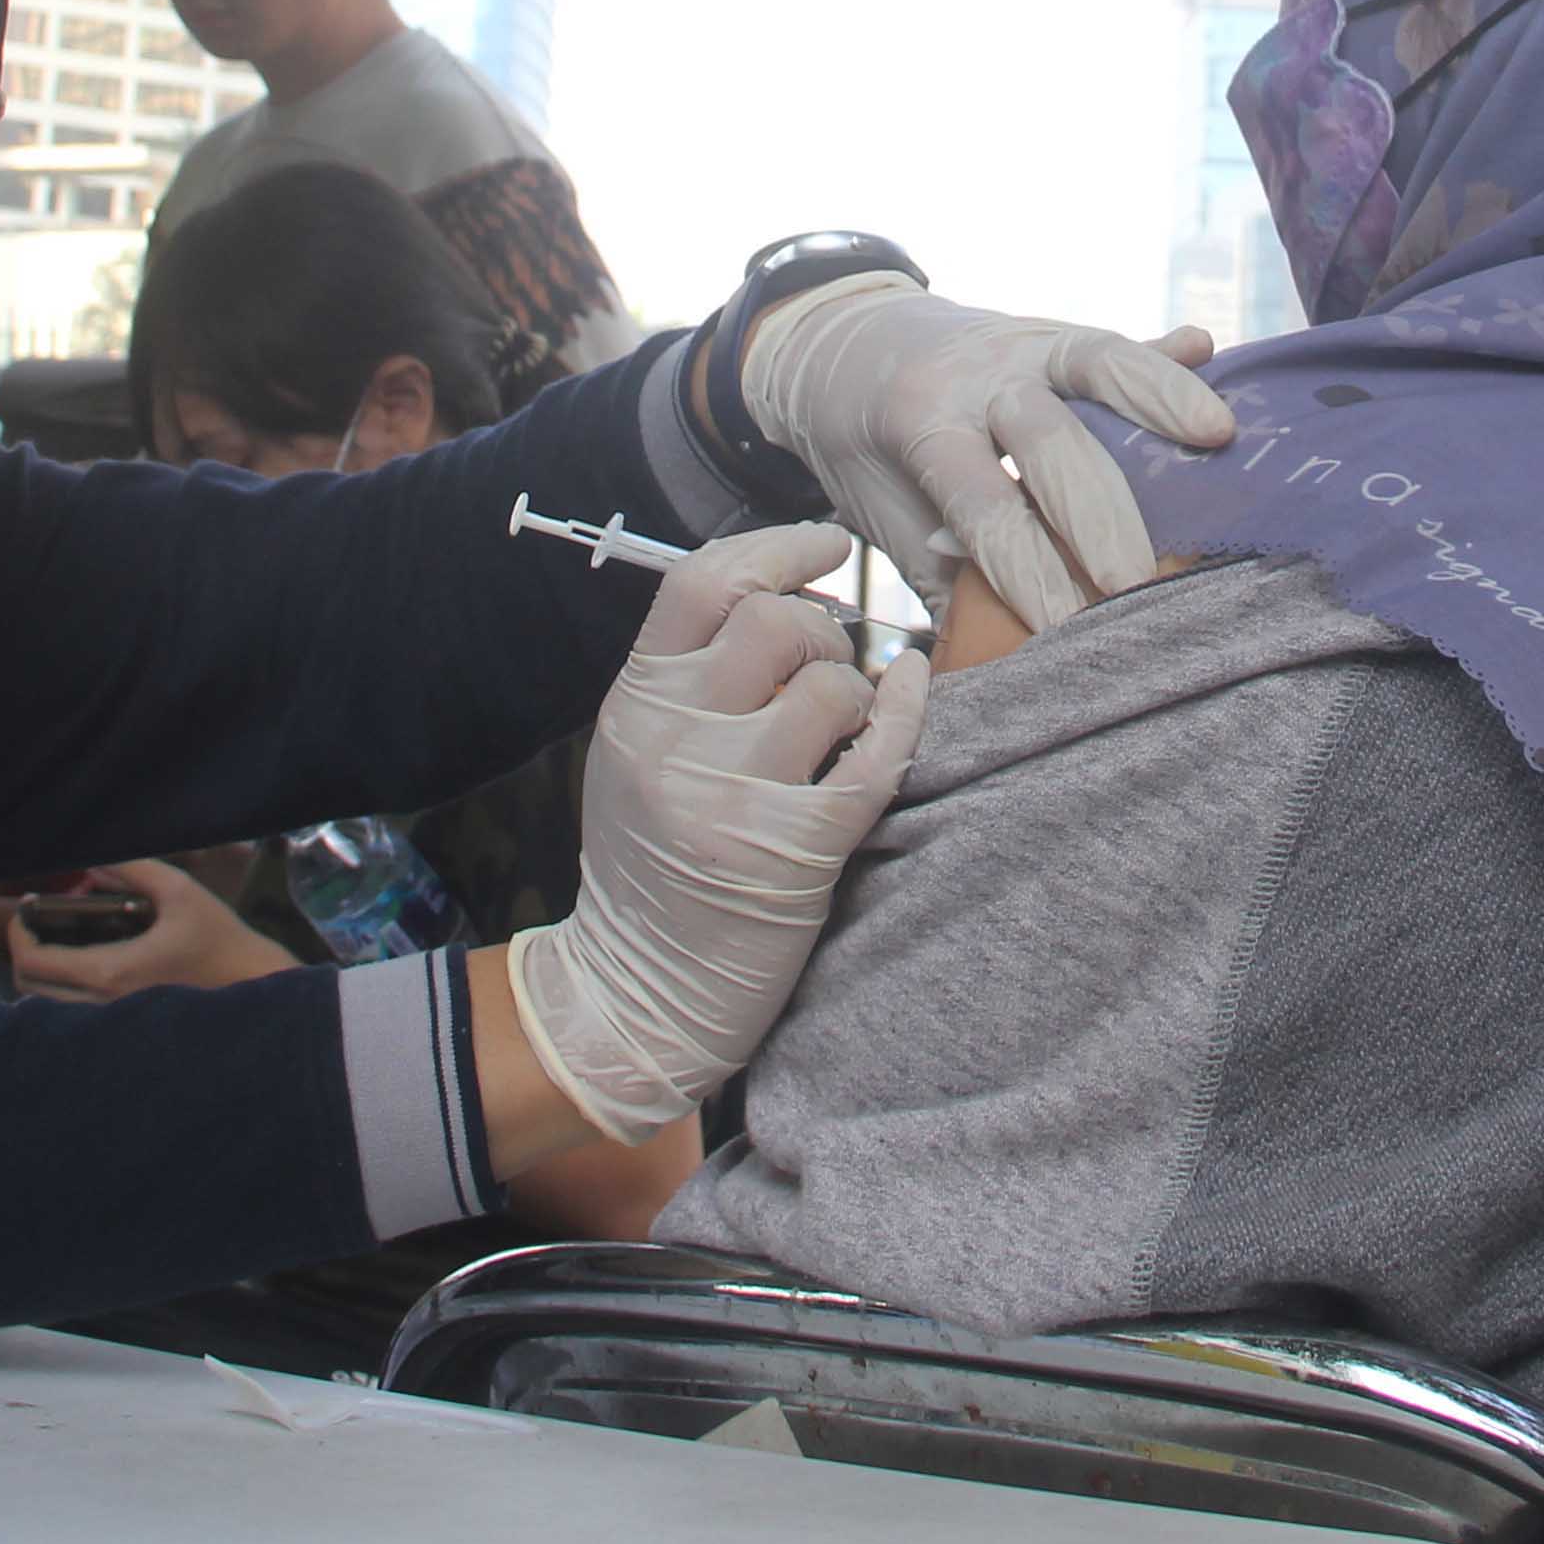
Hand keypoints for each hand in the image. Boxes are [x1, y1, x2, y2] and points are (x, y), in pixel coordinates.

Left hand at [0, 862, 296, 1000]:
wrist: (255, 988)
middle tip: (38, 922)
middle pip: (29, 986)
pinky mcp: (122, 1029)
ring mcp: (111, 1023)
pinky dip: (61, 990)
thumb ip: (134, 871)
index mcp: (109, 972)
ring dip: (42, 972)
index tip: (26, 908)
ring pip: (48, 1005)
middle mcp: (100, 1006)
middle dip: (24, 950)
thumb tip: (93, 864)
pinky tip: (84, 964)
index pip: (35, 960)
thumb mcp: (181, 893)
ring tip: (60, 940)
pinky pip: (71, 1014)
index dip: (19, 932)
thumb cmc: (220, 940)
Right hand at [501, 521, 926, 1141]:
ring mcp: (734, 798)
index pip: (702, 584)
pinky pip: (874, 756)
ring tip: (843, 721)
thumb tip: (775, 596)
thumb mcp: (633, 757)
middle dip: (822, 626)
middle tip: (830, 662)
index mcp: (636, 706)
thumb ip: (685, 682)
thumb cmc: (648, 867)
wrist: (635, 998)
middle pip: (773, 620)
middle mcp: (677, 742)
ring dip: (855, 688)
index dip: (776, 547)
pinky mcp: (793, 854)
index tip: (827, 546)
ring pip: (832, 684)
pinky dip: (905, 713)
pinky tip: (910, 694)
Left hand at [732, 278, 1232, 634]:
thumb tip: (995, 667)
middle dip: (1096, 514)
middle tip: (1134, 583)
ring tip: (1218, 437)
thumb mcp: (885, 514)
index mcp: (921, 425)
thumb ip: (944, 574)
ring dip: (1159, 396)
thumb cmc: (870, 453)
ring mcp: (1024, 345)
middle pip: (1049, 439)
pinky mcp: (1060, 336)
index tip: (1065, 631)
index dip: (1025, 570)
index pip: (983, 504)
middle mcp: (976, 377)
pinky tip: (1207, 352)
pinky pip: (1120, 344)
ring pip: (1094, 360)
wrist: (843, 343)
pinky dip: (1166, 356)